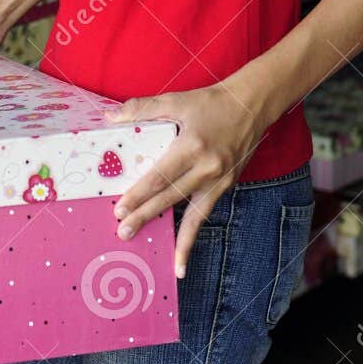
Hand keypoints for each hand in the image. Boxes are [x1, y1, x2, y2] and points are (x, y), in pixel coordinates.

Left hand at [104, 80, 265, 277]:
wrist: (251, 105)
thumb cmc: (211, 102)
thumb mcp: (176, 100)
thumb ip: (142, 108)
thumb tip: (111, 116)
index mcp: (192, 146)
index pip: (160, 175)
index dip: (140, 194)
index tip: (120, 208)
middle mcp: (207, 168)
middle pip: (172, 198)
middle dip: (147, 216)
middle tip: (124, 233)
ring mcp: (219, 180)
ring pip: (194, 215)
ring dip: (180, 240)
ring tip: (170, 263)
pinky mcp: (227, 186)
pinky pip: (205, 213)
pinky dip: (195, 235)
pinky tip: (184, 255)